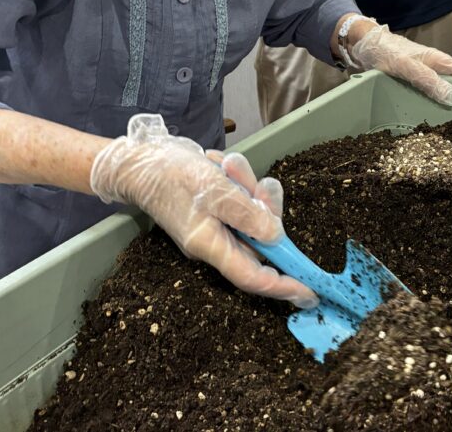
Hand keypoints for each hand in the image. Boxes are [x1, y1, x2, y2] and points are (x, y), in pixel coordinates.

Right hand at [90, 114, 317, 308]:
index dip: (282, 286)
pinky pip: (241, 198)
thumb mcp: (214, 190)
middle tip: (258, 186)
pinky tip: (218, 165)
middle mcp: (215, 241)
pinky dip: (236, 178)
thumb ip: (247, 213)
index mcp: (211, 246)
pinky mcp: (217, 208)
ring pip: (253, 213)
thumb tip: (276, 236)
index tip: (309, 292)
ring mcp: (216, 225)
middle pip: (259, 238)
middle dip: (265, 208)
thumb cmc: (172, 175)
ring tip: (227, 168)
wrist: (142, 159)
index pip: (252, 276)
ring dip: (247, 186)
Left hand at [349, 24, 451, 106]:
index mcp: (438, 60)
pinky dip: (435, 101)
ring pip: (444, 88)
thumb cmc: (386, 51)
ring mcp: (424, 73)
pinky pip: (430, 91)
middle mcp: (435, 66)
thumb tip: (451, 97)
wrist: (365, 44)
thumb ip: (427, 80)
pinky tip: (434, 115)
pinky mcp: (413, 79)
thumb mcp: (406, 67)